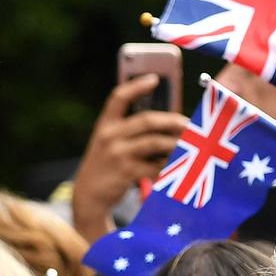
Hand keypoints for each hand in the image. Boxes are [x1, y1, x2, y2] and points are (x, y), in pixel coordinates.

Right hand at [72, 75, 187, 241]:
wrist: (88, 196)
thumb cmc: (105, 165)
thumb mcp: (108, 143)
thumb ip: (128, 131)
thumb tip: (165, 122)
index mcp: (105, 124)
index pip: (119, 97)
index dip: (137, 86)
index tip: (155, 79)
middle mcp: (109, 136)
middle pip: (146, 120)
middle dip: (171, 120)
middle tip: (188, 123)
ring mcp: (116, 154)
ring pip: (154, 142)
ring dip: (174, 143)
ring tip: (188, 144)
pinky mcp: (125, 172)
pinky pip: (153, 166)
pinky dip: (167, 165)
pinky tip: (175, 166)